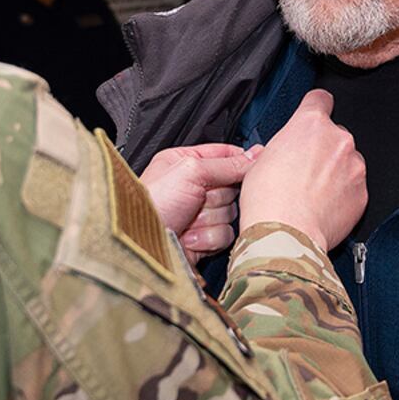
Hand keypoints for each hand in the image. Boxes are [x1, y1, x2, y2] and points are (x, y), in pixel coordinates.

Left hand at [141, 144, 253, 262]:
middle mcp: (191, 187)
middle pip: (231, 186)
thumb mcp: (190, 171)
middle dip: (217, 196)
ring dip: (211, 218)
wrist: (142, 244)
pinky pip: (224, 234)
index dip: (239, 161)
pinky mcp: (202, 238)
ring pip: (230, 213)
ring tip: (189, 220)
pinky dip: (209, 237)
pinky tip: (190, 237)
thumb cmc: (153, 203)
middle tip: (199, 199)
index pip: (224, 155)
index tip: (252, 164)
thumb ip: (226, 163)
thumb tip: (255, 155)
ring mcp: (198, 214)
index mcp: (184, 162)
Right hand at [239, 90, 365, 252]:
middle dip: (322, 149)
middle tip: (302, 170)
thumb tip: (286, 152)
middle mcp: (338, 139)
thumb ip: (284, 145)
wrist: (285, 234)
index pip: (321, 99)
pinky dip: (342, 194)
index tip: (314, 114)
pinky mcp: (362, 193)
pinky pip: (354, 187)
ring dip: (334, 172)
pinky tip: (323, 207)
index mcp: (310, 124)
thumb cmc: (267, 199)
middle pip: (334, 134)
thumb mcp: (261, 159)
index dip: (315, 107)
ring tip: (312, 193)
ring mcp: (354, 166)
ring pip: (347, 161)